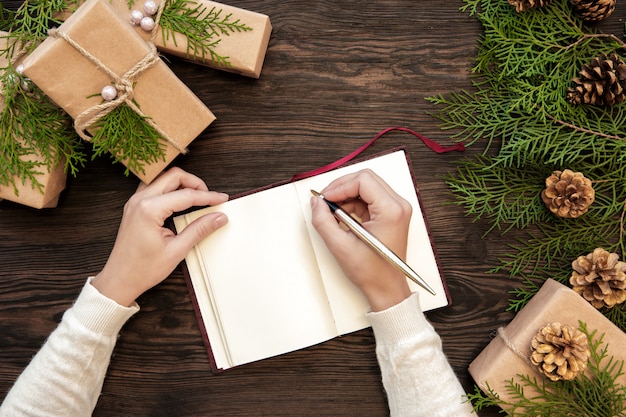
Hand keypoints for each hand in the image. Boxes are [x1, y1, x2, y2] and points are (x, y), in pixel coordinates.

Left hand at [91, 167, 228, 305]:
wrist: (120, 280)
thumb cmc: (142, 269)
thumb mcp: (177, 250)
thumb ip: (199, 229)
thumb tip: (218, 217)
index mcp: (149, 209)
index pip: (186, 195)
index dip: (208, 196)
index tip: (222, 199)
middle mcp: (140, 200)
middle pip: (173, 176)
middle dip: (196, 183)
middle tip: (210, 197)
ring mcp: (135, 202)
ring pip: (163, 178)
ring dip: (182, 183)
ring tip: (197, 196)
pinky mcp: (134, 206)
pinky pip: (154, 187)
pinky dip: (170, 188)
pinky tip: (180, 200)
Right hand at [310, 169, 412, 310]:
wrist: (386, 288)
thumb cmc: (372, 272)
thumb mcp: (341, 247)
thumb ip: (324, 221)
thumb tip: (316, 202)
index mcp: (391, 211)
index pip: (363, 180)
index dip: (339, 186)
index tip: (324, 198)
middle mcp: (398, 206)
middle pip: (366, 179)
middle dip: (341, 187)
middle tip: (325, 200)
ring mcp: (397, 208)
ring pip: (367, 186)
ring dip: (346, 195)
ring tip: (333, 212)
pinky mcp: (391, 213)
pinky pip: (369, 197)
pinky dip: (353, 202)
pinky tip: (342, 216)